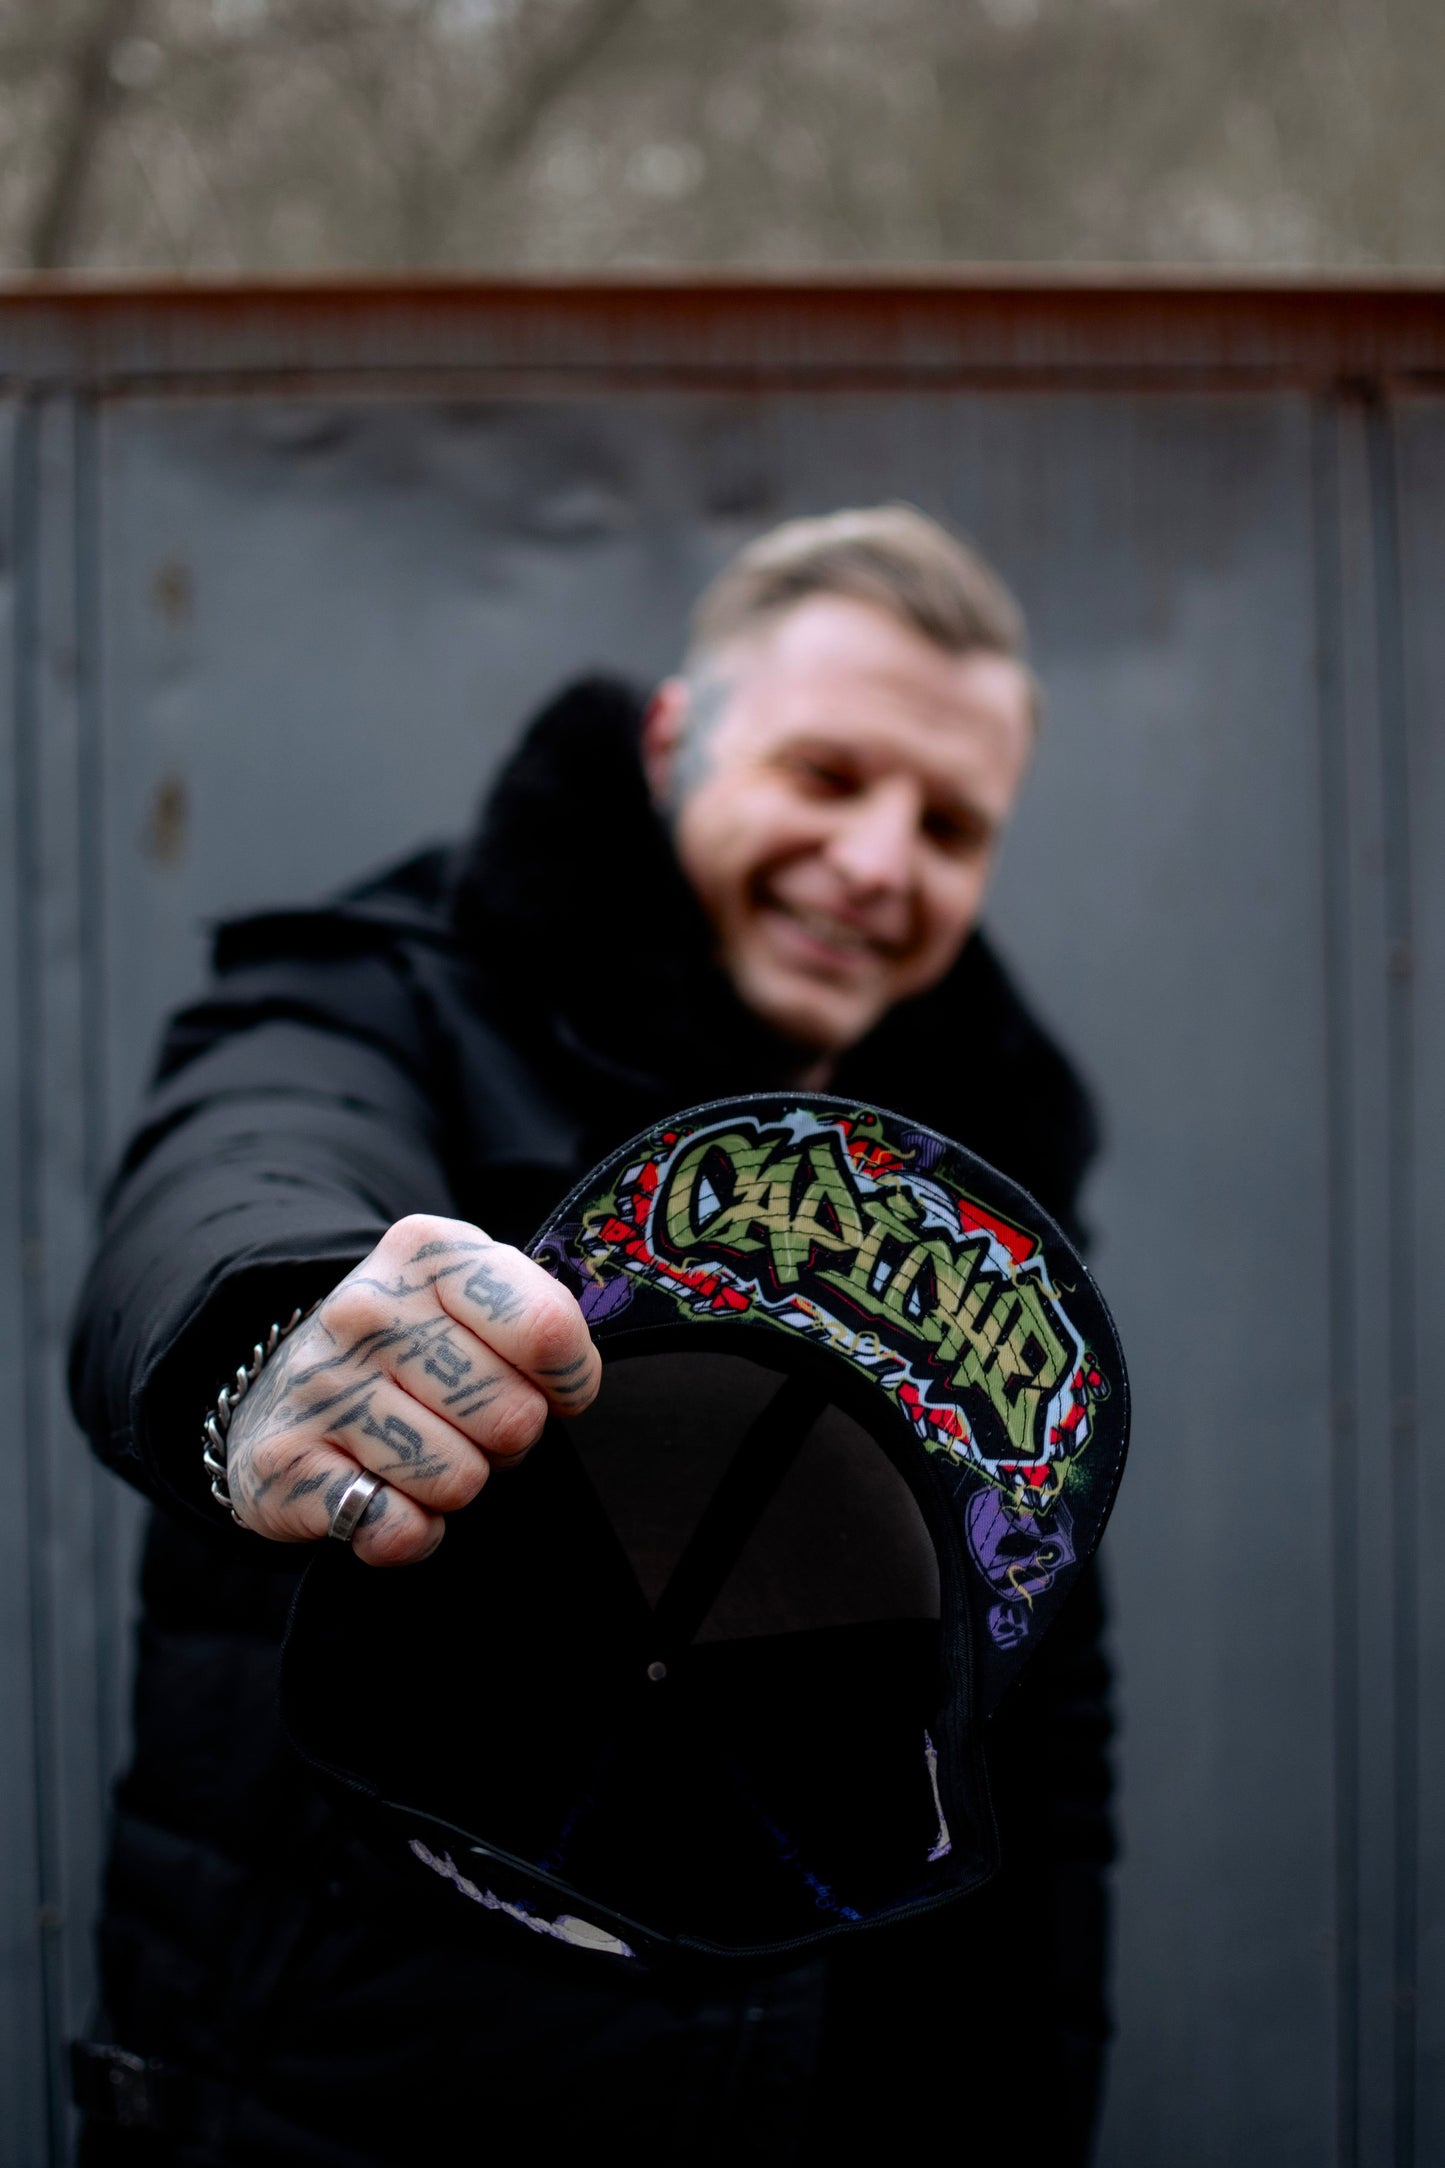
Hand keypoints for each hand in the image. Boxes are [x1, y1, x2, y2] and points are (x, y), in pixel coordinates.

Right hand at [222, 1215, 598, 1565]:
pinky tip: (382, 1493)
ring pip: (458, 1480)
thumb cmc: (414, 1347)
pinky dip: (408, 1531)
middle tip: (468, 1423)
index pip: (549, 1333)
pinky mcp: (283, 1462)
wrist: (284, 1388)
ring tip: (420, 1450)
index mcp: (429, 1252)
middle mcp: (366, 1309)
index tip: (544, 1385)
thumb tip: (571, 1388)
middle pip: (512, 1417)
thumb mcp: (477, 1299)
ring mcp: (319, 1385)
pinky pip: (399, 1530)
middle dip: (509, 1440)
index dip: (569, 1382)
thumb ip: (541, 1322)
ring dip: (455, 1484)